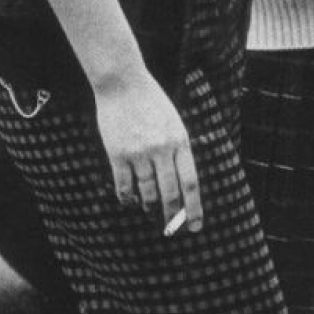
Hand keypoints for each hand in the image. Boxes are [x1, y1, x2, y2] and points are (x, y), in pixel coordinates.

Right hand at [94, 70, 201, 234]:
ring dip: (149, 206)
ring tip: (150, 211)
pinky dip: (128, 198)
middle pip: (170, 193)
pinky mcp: (118, 154)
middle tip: (170, 231)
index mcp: (180, 140)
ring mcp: (139, 152)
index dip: (194, 208)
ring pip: (147, 192)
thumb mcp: (174, 122)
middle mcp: (161, 149)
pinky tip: (130, 201)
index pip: (191, 182)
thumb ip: (178, 150)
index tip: (195, 227)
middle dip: (171, 217)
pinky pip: (124, 185)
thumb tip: (182, 184)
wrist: (123, 83)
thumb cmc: (152, 102)